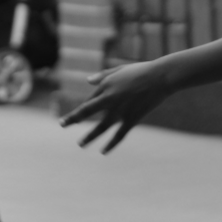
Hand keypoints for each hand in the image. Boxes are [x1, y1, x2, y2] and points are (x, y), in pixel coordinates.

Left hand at [59, 59, 173, 153]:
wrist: (160, 77)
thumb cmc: (140, 71)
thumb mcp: (118, 69)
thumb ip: (102, 76)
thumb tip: (87, 81)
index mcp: (106, 85)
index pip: (90, 100)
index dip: (83, 108)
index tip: (77, 116)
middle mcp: (109, 99)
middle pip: (86, 111)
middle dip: (73, 118)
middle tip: (62, 125)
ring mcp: (120, 110)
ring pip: (101, 127)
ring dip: (89, 136)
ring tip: (80, 144)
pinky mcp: (131, 119)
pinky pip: (119, 135)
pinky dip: (111, 144)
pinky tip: (103, 151)